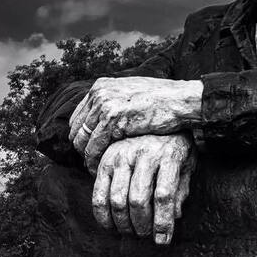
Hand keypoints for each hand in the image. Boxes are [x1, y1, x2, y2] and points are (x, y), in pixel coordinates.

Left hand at [69, 77, 203, 170]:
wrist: (181, 100)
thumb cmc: (161, 102)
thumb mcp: (131, 95)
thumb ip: (114, 104)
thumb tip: (101, 120)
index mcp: (100, 86)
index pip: (78, 117)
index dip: (82, 137)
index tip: (90, 152)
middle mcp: (99, 92)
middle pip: (76, 129)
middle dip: (82, 149)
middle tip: (91, 164)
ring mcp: (104, 104)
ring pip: (82, 140)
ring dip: (87, 158)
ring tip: (94, 169)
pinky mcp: (112, 118)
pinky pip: (93, 146)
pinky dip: (94, 161)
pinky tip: (100, 170)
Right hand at [91, 135, 194, 242]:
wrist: (154, 115)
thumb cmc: (174, 146)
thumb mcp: (186, 165)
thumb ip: (180, 190)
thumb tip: (172, 218)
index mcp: (168, 154)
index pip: (164, 195)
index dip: (162, 223)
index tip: (162, 241)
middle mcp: (143, 153)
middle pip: (138, 199)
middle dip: (141, 225)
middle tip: (145, 236)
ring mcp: (121, 155)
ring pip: (117, 199)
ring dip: (123, 223)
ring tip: (131, 232)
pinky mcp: (105, 160)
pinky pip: (98, 194)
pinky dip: (102, 215)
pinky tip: (111, 226)